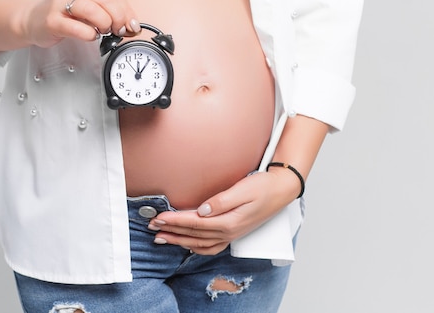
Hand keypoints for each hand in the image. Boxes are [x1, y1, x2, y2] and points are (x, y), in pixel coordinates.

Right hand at [22, 0, 140, 47]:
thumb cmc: (63, 14)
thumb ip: (109, 11)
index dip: (127, 11)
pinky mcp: (53, 21)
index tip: (133, 25)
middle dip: (118, 17)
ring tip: (103, 31)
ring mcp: (60, 4)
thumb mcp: (89, 7)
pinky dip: (89, 34)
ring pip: (91, 10)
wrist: (33, 19)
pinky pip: (76, 27)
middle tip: (120, 29)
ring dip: (104, 23)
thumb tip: (131, 24)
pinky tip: (91, 35)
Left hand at [149, 171, 300, 254]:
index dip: (175, 221)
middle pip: (193, 235)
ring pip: (200, 244)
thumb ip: (222, 201)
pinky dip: (195, 247)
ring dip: (179, 241)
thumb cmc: (263, 187)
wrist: (281, 191)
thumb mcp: (243, 189)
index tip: (158, 218)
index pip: (195, 223)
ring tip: (162, 238)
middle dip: (171, 232)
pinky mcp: (233, 233)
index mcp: (230, 221)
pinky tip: (185, 243)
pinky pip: (210, 246)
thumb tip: (202, 210)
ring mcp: (231, 235)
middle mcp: (229, 232)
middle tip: (152, 227)